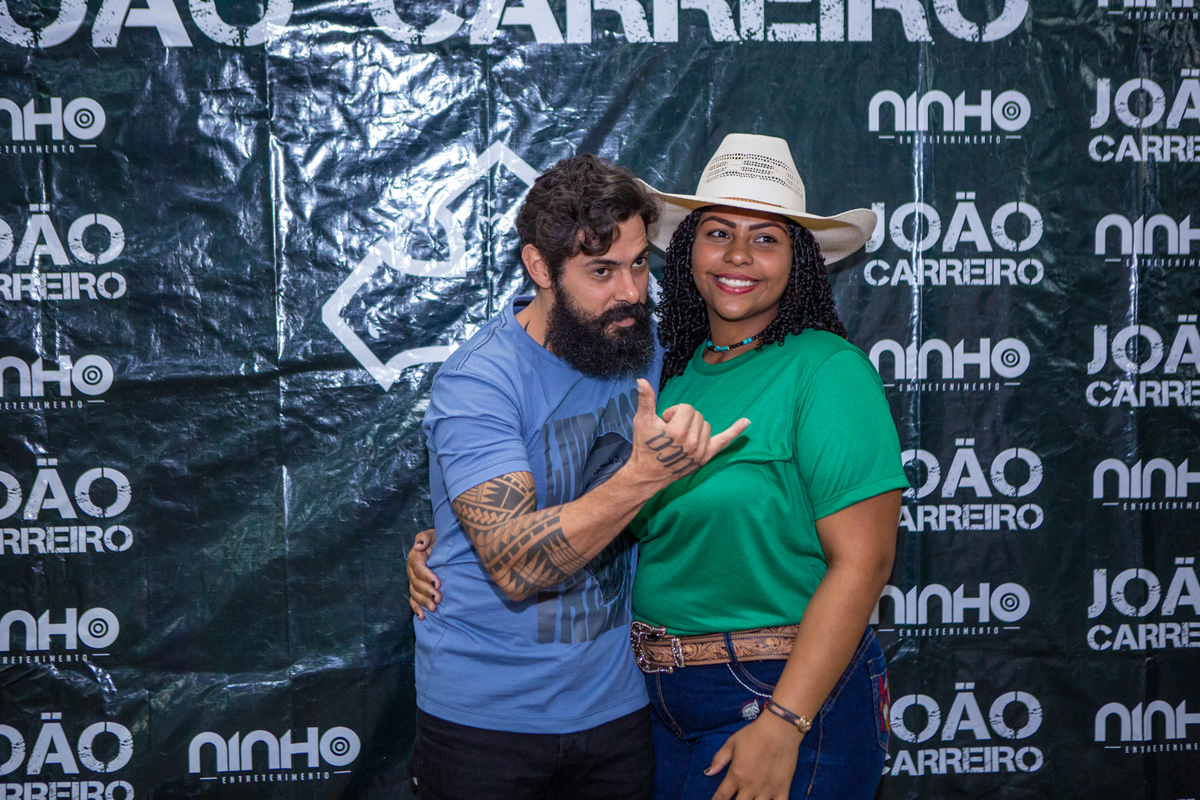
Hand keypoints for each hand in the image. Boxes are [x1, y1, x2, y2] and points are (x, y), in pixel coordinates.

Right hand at [407, 527, 440, 619]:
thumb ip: (425, 537)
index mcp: (415, 557)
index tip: (438, 584)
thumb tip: (418, 545)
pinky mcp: (416, 588)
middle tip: (438, 598)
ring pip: (414, 593)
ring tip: (433, 608)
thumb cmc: (438, 540)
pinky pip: (413, 600)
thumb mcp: (432, 534)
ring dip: (423, 602)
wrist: (441, 546)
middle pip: (416, 583)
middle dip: (427, 592)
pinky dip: (416, 609)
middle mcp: (412, 570)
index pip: (419, 569)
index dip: (427, 577)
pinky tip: (422, 616)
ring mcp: (413, 580)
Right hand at [628, 379, 748, 489]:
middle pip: (697, 416)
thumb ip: (645, 400)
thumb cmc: (644, 446)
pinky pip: (723, 441)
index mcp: (677, 431)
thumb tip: (642, 380)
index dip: (673, 412)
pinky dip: (735, 431)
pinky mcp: (705, 458)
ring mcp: (700, 451)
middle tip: (669, 431)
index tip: (664, 422)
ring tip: (679, 437)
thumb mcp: (642, 421)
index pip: (686, 409)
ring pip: (706, 426)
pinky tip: (746, 421)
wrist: (647, 474)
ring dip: (695, 427)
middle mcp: (691, 442)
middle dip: (683, 419)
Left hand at [706, 714, 802, 799]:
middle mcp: (750, 786)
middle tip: (735, 798)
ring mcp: (767, 790)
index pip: (721, 797)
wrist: (779, 730)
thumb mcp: (732, 743)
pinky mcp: (782, 790)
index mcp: (736, 775)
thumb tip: (708, 772)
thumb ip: (719, 759)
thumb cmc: (754, 734)